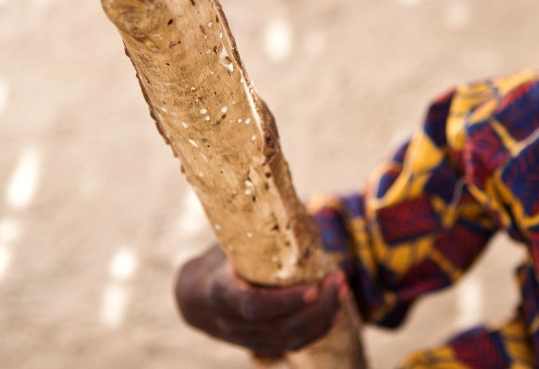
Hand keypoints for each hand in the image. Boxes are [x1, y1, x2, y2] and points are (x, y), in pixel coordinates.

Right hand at [174, 244, 346, 357]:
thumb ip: (253, 228)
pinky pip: (296, 343)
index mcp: (222, 295)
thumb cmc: (219, 260)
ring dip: (325, 315)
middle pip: (282, 328)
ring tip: (342, 287)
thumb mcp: (227, 243)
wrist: (196, 298)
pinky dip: (320, 326)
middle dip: (318, 307)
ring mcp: (251, 339)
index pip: (254, 306)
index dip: (286, 301)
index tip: (314, 288)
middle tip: (338, 278)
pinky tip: (336, 306)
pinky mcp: (265, 345)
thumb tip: (282, 192)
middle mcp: (236, 323)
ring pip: (293, 339)